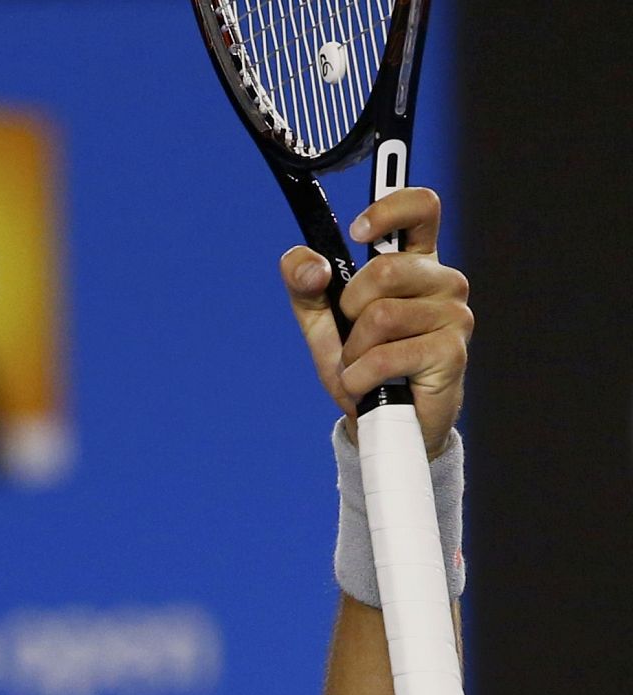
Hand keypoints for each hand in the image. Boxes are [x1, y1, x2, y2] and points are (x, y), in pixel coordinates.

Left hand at [280, 187, 471, 458]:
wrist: (380, 421)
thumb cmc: (361, 364)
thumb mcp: (321, 320)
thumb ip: (304, 284)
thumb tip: (310, 266)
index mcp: (415, 263)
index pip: (421, 209)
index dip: (389, 208)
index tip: (357, 230)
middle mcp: (443, 281)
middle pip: (383, 270)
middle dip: (349, 309)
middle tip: (354, 336)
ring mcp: (454, 315)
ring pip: (380, 316)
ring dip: (354, 351)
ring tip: (363, 366)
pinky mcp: (453, 352)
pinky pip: (385, 357)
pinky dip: (360, 377)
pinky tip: (368, 386)